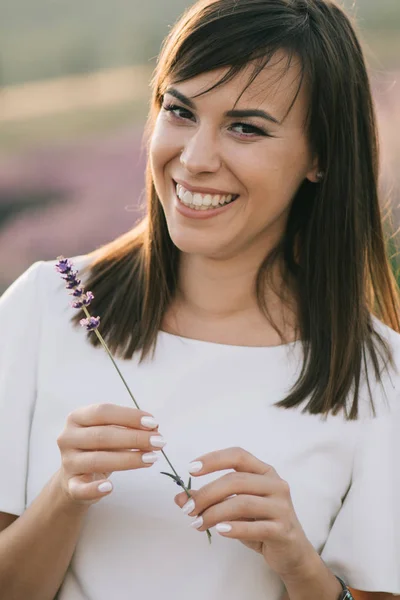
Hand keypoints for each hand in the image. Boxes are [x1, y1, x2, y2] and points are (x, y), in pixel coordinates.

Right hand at [57, 403, 165, 505]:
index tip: (153, 423)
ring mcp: (67, 462)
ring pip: (98, 460)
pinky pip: (80, 488)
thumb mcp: (111, 433)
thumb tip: (154, 428)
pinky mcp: (69, 486)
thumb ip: (130, 428)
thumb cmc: (99, 448)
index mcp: (77, 417)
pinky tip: (110, 487)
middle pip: (103, 435)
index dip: (130, 416)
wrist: (77, 476)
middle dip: (135, 438)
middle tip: (159, 442)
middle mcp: (68, 437)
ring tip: (151, 458)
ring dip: (128, 460)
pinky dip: (95, 489)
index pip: (103, 412)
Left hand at [174, 447, 315, 579]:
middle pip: (236, 480)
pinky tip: (219, 530)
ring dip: (214, 513)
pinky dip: (235, 528)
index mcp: (264, 472)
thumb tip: (179, 498)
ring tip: (197, 523)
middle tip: (188, 508)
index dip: (214, 459)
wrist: (292, 553)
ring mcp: (282, 507)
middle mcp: (275, 484)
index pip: (238, 456)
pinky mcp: (283, 530)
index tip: (191, 469)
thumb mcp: (234, 509)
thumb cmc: (260, 524)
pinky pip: (256, 526)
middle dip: (207, 493)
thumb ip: (210, 500)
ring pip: (242, 503)